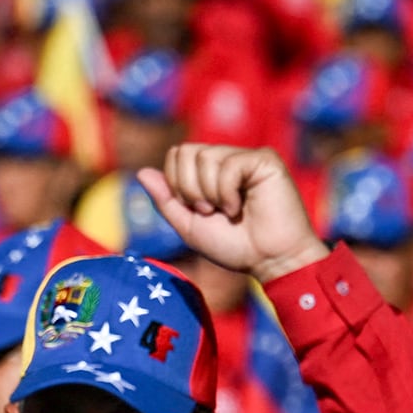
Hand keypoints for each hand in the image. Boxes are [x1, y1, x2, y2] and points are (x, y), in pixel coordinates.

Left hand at [139, 145, 329, 285]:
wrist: (270, 261)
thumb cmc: (235, 247)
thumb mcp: (189, 226)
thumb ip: (166, 200)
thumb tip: (141, 171)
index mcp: (210, 171)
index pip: (176, 155)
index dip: (176, 184)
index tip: (197, 210)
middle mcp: (228, 159)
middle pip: (185, 151)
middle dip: (189, 189)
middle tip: (210, 211)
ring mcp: (246, 157)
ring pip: (205, 157)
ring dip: (210, 193)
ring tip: (229, 211)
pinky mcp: (265, 160)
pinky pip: (229, 165)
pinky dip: (227, 193)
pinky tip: (241, 208)